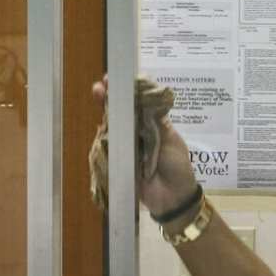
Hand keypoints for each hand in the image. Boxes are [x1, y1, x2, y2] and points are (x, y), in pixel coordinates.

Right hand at [93, 76, 198, 214]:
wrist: (173, 196)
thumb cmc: (176, 165)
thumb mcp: (170, 137)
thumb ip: (157, 119)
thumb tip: (146, 94)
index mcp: (150, 124)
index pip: (136, 103)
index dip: (127, 91)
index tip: (117, 79)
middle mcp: (136, 133)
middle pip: (120, 112)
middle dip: (110, 98)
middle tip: (102, 85)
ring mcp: (125, 147)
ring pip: (112, 126)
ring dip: (105, 112)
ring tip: (99, 95)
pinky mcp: (116, 161)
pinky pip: (107, 146)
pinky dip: (103, 135)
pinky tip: (100, 123)